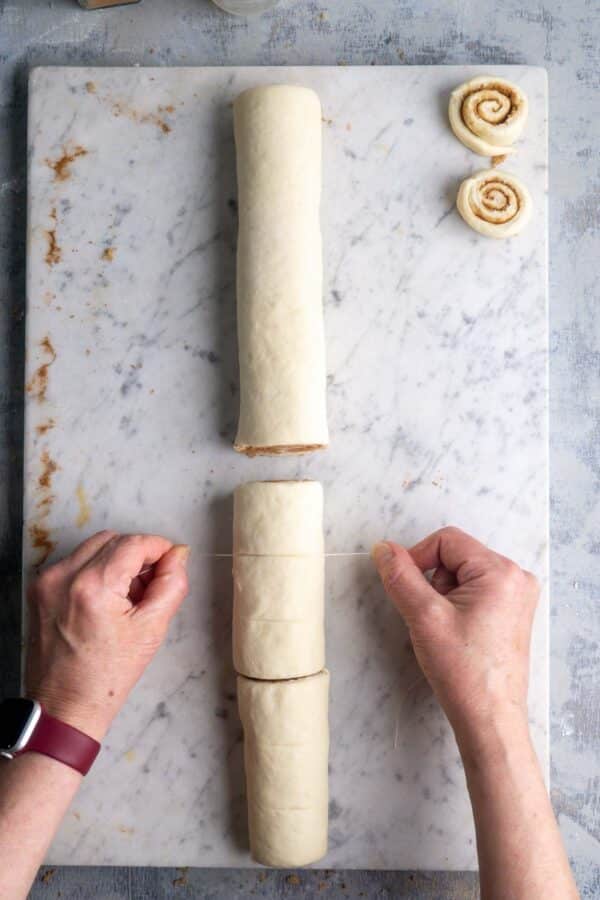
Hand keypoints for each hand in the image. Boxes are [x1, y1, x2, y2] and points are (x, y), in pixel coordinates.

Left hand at [26, 531, 189, 741]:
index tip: (172, 560)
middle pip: (113, 540)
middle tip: (151, 583)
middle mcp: (64, 577)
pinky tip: (107, 600)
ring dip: (117, 561)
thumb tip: (178, 555)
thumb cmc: (106, 677)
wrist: (65, 706)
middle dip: (138, 554)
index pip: (134, 543)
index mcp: (93, 586)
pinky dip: (96, 570)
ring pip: (94, 547)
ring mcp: (48, 582)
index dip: (159, 547)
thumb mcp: (152, 630)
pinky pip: (76, 563)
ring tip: (128, 596)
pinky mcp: (40, 589)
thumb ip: (171, 584)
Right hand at [372, 527, 538, 746]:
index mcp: (501, 572)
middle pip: (456, 556)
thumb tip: (383, 549)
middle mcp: (516, 578)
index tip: (406, 588)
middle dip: (433, 581)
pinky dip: (456, 605)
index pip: (447, 540)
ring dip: (443, 595)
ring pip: (463, 574)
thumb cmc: (464, 672)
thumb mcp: (423, 616)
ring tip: (445, 629)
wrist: (489, 719)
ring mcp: (517, 596)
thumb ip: (400, 576)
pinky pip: (475, 591)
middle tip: (432, 617)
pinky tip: (456, 633)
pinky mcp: (512, 613)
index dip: (417, 557)